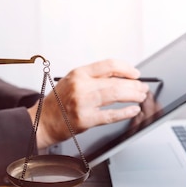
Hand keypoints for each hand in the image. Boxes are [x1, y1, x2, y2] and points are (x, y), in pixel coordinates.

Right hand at [28, 59, 148, 148]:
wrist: (42, 121)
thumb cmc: (58, 103)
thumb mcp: (72, 81)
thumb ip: (93, 77)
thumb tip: (121, 76)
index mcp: (78, 73)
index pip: (109, 65)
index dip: (126, 69)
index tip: (135, 74)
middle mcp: (81, 86)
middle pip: (116, 82)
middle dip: (134, 85)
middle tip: (142, 88)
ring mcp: (83, 103)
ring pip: (116, 95)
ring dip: (133, 96)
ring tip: (140, 97)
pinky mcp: (86, 119)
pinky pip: (111, 115)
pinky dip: (125, 112)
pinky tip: (133, 110)